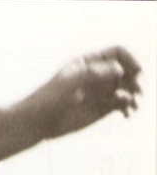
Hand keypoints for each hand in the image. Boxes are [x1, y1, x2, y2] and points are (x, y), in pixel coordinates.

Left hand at [24, 46, 141, 139]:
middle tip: (136, 91)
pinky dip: (127, 107)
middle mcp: (98, 75)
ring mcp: (100, 92)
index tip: (135, 72)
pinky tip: (127, 113)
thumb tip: (120, 71)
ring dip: (134, 95)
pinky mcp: (100, 109)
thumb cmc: (50, 97)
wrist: (38, 121)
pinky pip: (120, 105)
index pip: (117, 53)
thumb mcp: (73, 81)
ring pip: (126, 88)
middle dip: (134, 79)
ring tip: (133, 106)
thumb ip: (96, 73)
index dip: (129, 60)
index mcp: (90, 62)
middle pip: (125, 70)